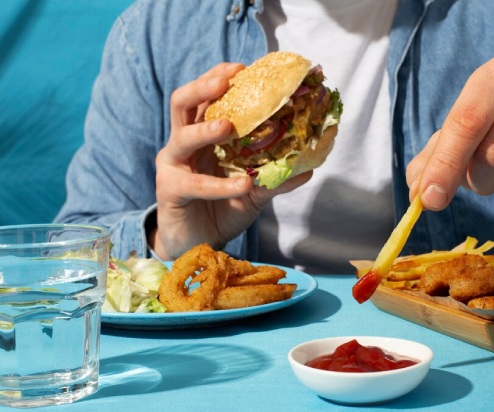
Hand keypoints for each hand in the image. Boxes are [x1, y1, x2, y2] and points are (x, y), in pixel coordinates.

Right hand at [152, 62, 311, 259]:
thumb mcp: (252, 192)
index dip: (219, 78)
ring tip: (228, 128)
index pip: (206, 98)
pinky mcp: (169, 190)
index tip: (243, 67)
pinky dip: (219, 185)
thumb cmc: (221, 210)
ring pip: (182, 136)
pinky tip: (243, 186)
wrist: (197, 246)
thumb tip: (309, 169)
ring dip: (205, 129)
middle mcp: (183, 144)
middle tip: (225, 82)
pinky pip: (194, 183)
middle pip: (183, 103)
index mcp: (201, 136)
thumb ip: (273, 178)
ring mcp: (173, 165)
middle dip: (203, 88)